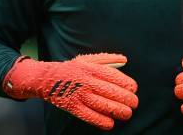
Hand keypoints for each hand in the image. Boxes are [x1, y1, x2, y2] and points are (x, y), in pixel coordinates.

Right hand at [3, 53, 137, 130]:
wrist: (49, 79)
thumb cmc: (73, 69)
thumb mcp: (88, 60)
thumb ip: (107, 59)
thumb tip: (124, 60)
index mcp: (92, 68)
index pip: (114, 76)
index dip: (127, 84)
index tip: (133, 89)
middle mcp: (87, 81)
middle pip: (111, 92)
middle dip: (126, 99)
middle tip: (134, 104)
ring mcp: (80, 94)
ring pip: (103, 105)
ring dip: (118, 111)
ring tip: (127, 114)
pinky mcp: (73, 107)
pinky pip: (90, 116)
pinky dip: (101, 121)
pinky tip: (110, 123)